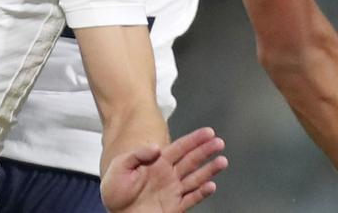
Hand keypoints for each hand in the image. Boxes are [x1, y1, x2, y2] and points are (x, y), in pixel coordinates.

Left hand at [101, 127, 228, 212]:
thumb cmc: (114, 189)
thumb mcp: (120, 166)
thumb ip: (137, 155)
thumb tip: (155, 147)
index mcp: (157, 162)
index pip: (179, 148)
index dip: (194, 139)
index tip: (208, 132)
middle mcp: (168, 175)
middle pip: (191, 160)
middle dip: (206, 151)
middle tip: (219, 142)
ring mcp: (173, 190)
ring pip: (195, 178)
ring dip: (209, 170)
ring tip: (222, 161)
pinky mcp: (174, 207)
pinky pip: (191, 199)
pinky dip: (202, 193)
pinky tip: (211, 186)